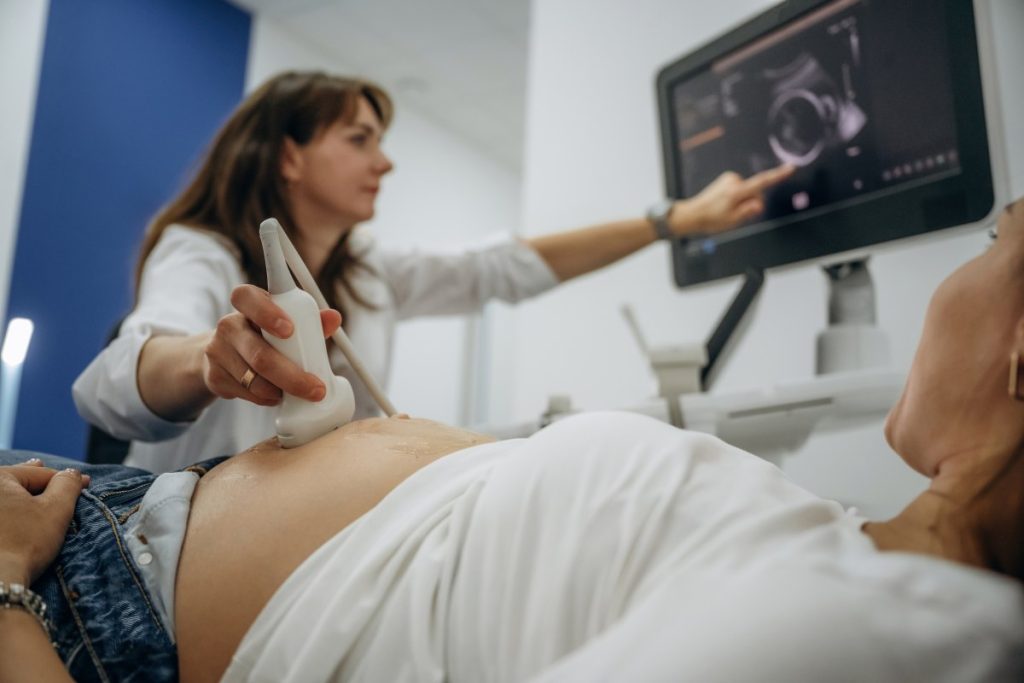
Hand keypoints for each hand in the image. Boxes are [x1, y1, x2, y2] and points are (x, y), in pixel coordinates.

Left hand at [0, 460, 87, 584]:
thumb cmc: (25, 543)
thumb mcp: (56, 509)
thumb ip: (67, 484)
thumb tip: (72, 473)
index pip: (40, 474)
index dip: (65, 479)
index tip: (85, 483)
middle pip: (17, 482)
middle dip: (40, 481)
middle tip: (58, 478)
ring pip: (5, 498)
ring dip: (23, 496)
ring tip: (34, 492)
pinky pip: (0, 514)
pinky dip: (9, 512)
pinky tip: (15, 515)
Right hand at [200, 284, 342, 405]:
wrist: (225, 355)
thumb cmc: (264, 334)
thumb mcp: (285, 322)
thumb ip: (310, 321)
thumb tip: (334, 318)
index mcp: (247, 305)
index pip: (247, 298)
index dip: (267, 313)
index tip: (289, 330)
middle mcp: (228, 325)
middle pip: (258, 353)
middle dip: (291, 375)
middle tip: (316, 388)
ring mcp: (217, 352)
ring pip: (254, 379)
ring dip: (281, 390)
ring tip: (298, 392)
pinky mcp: (215, 377)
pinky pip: (247, 393)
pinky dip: (267, 398)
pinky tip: (277, 395)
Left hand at [676, 164, 795, 235]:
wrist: (693, 214)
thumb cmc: (711, 219)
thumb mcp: (733, 220)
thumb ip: (749, 211)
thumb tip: (759, 204)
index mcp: (736, 192)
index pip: (761, 182)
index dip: (777, 176)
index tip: (790, 168)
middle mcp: (733, 181)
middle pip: (755, 192)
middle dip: (751, 204)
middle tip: (735, 214)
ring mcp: (729, 178)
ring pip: (748, 191)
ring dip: (743, 201)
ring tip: (727, 210)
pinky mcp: (727, 179)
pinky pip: (741, 189)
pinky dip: (737, 197)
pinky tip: (726, 204)